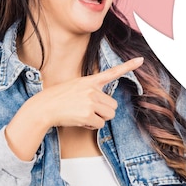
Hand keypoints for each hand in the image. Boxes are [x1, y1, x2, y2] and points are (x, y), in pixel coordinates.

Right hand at [20, 57, 143, 130]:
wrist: (43, 108)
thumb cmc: (58, 99)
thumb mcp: (75, 87)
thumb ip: (91, 91)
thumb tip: (105, 106)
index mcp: (90, 81)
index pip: (112, 72)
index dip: (128, 66)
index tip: (141, 59)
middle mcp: (92, 89)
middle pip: (113, 105)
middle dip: (104, 112)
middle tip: (88, 111)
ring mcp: (90, 101)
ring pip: (109, 115)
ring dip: (99, 119)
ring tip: (83, 114)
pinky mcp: (88, 114)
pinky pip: (99, 125)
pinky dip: (91, 126)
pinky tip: (80, 120)